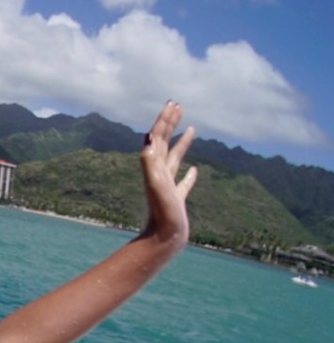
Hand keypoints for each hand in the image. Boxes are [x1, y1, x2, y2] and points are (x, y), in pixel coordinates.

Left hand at [139, 100, 197, 244]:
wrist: (163, 238)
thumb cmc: (161, 212)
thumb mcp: (155, 183)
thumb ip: (150, 162)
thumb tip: (149, 138)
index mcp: (153, 167)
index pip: (158, 137)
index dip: (165, 120)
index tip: (174, 104)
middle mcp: (158, 174)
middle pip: (164, 143)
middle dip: (170, 124)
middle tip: (178, 106)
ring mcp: (167, 187)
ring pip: (175, 159)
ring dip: (182, 143)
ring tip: (192, 129)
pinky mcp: (176, 200)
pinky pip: (183, 183)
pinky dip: (189, 174)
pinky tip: (194, 170)